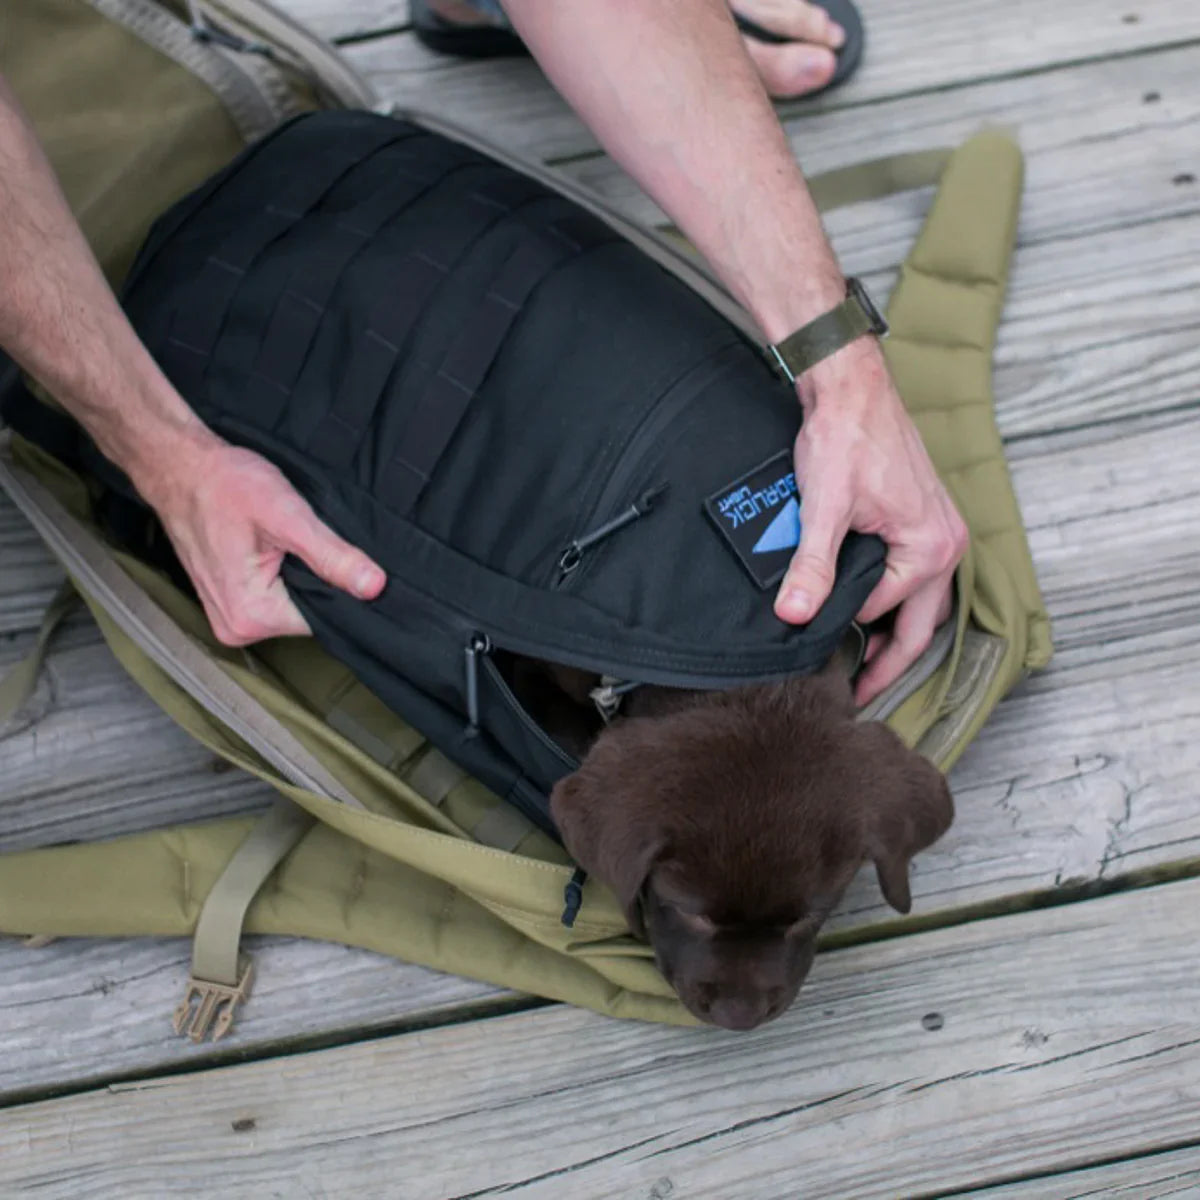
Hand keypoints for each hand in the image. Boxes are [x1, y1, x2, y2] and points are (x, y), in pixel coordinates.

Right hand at [139, 430, 385, 646]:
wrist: (182, 469)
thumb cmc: (225, 485)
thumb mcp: (288, 517)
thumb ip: (332, 556)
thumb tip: (373, 587)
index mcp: (252, 616)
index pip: (326, 618)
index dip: (340, 586)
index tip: (335, 555)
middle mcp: (237, 628)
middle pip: (308, 614)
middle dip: (319, 580)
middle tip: (302, 540)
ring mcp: (230, 619)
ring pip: (293, 606)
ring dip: (301, 576)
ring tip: (286, 542)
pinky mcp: (230, 605)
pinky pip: (275, 599)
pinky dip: (285, 575)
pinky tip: (277, 550)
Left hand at [773, 339, 966, 704]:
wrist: (850, 386)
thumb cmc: (844, 437)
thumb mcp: (824, 508)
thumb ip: (812, 565)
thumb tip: (794, 616)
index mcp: (929, 549)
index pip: (883, 615)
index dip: (848, 639)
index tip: (824, 670)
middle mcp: (945, 544)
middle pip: (919, 626)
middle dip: (889, 663)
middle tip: (858, 695)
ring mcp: (939, 532)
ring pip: (919, 604)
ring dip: (892, 632)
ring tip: (860, 661)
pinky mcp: (923, 520)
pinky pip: (914, 578)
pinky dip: (892, 600)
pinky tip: (863, 609)